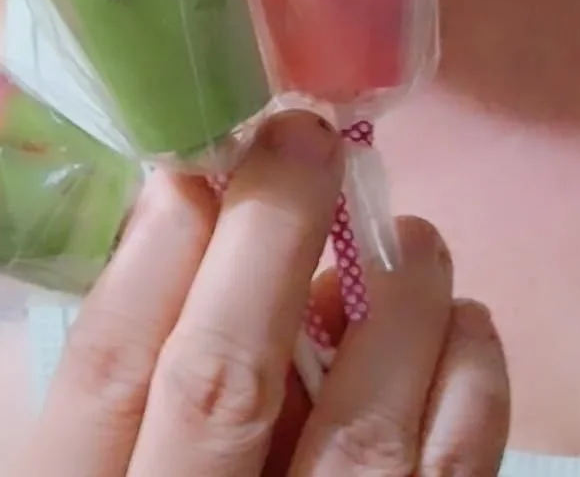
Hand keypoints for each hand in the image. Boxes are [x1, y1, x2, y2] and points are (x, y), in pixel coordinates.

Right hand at [24, 111, 509, 474]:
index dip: (149, 254)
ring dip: (398, 310)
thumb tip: (188, 223)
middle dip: (267, 238)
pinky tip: (471, 336)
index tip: (193, 164)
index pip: (106, 376)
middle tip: (307, 139)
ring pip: (365, 440)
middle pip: (223, 384)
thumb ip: (125, 395)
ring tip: (418, 238)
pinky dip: (473, 397)